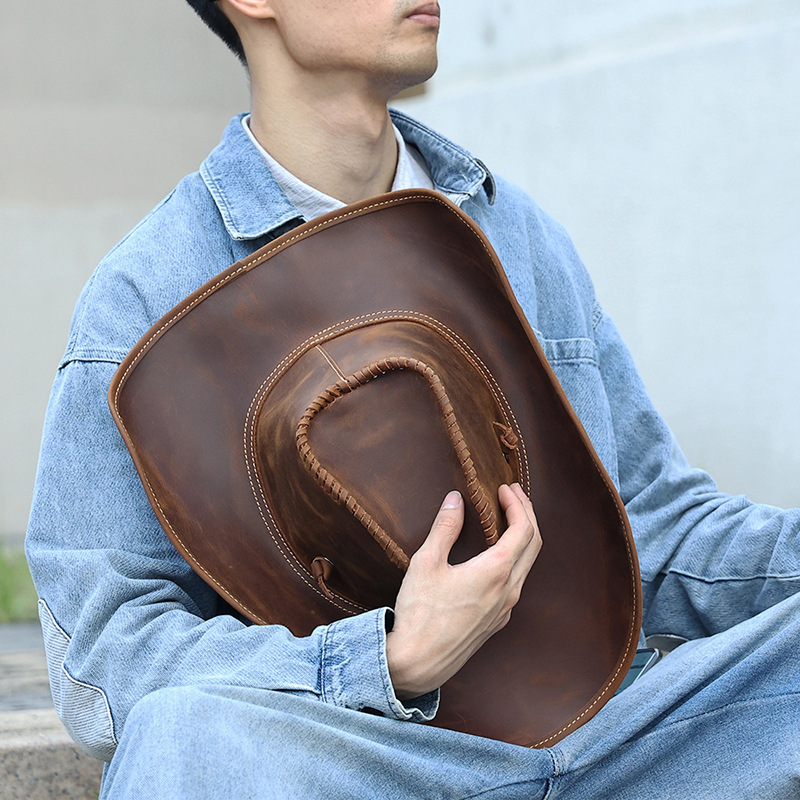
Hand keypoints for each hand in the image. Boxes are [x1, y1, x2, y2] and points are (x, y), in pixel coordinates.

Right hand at [385, 483, 541, 698]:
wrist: (417, 663)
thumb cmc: (419, 613)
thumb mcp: (426, 563)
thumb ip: (444, 527)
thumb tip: (455, 498)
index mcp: (496, 572)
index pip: (523, 529)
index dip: (518, 503)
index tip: (504, 487)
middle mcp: (509, 591)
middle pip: (534, 545)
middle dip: (527, 514)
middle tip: (513, 493)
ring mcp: (506, 609)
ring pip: (527, 565)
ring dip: (523, 536)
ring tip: (508, 517)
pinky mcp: (497, 621)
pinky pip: (516, 582)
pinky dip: (514, 558)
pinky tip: (496, 554)